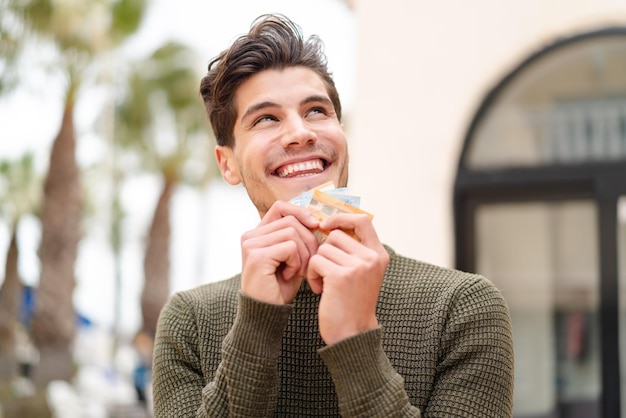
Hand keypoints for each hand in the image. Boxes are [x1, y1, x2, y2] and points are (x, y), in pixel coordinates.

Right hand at [240, 201, 318, 304]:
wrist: (266, 314)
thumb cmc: (280, 287)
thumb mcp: (291, 257)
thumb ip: (297, 237)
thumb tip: (317, 219)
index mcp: (257, 233)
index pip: (281, 207)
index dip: (301, 212)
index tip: (316, 225)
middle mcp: (250, 236)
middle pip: (291, 220)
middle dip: (308, 240)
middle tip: (310, 263)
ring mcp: (251, 245)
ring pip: (293, 232)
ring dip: (304, 253)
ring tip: (298, 271)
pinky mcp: (257, 256)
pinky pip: (290, 246)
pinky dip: (297, 262)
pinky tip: (291, 275)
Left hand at [306, 213, 388, 344]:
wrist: (352, 334)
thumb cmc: (351, 303)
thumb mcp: (362, 273)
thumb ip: (354, 251)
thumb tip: (330, 225)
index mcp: (379, 255)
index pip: (362, 220)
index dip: (341, 218)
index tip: (326, 225)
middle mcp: (371, 258)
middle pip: (336, 235)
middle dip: (324, 251)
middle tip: (326, 272)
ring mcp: (358, 266)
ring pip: (323, 249)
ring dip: (317, 265)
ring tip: (325, 284)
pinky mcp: (341, 276)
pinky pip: (316, 261)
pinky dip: (313, 275)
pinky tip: (321, 290)